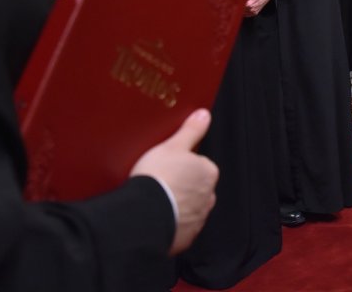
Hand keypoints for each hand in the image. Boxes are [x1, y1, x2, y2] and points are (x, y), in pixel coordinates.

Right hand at [129, 109, 218, 255]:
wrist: (143, 215)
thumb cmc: (158, 178)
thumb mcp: (172, 146)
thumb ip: (191, 130)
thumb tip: (204, 115)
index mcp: (208, 172)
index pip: (199, 164)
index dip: (181, 164)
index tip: (167, 166)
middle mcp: (208, 196)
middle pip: (195, 187)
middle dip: (181, 186)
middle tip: (160, 183)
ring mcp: (198, 218)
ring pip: (189, 207)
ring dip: (177, 205)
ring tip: (155, 200)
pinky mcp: (186, 237)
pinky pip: (180, 227)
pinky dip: (171, 223)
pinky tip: (155, 216)